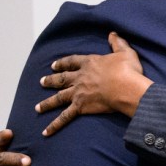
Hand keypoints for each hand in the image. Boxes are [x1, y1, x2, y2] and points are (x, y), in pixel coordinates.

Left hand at [36, 32, 150, 135]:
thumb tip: (113, 34)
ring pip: (59, 97)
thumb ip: (118, 43)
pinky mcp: (80, 106)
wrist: (126, 87)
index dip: (62, 63)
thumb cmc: (127, 70)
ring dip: (47, 103)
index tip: (54, 65)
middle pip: (61, 79)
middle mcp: (80, 77)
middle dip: (51, 80)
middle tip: (42, 82)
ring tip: (38, 107)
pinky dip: (55, 125)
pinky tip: (45, 131)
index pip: (72, 62)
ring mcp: (78, 92)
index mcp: (89, 63)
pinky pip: (65, 117)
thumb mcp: (125, 52)